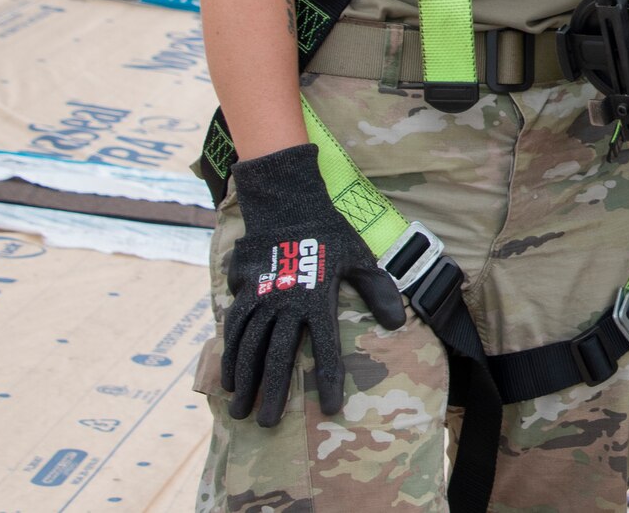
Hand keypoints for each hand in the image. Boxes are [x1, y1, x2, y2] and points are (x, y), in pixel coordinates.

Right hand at [220, 144, 407, 425]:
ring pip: (250, 348)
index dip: (328, 380)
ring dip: (246, 381)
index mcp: (318, 299)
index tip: (330, 409)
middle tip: (266, 424)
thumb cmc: (329, 232)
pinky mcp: (244, 292)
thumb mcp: (359, 257)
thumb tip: (398, 322)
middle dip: (273, 392)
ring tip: (242, 411)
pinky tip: (229, 379)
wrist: (287, 204)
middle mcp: (287, 303)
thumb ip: (377, 290)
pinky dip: (230, 356)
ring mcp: (262, 298)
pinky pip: (234, 330)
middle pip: (279, 356)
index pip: (325, 349)